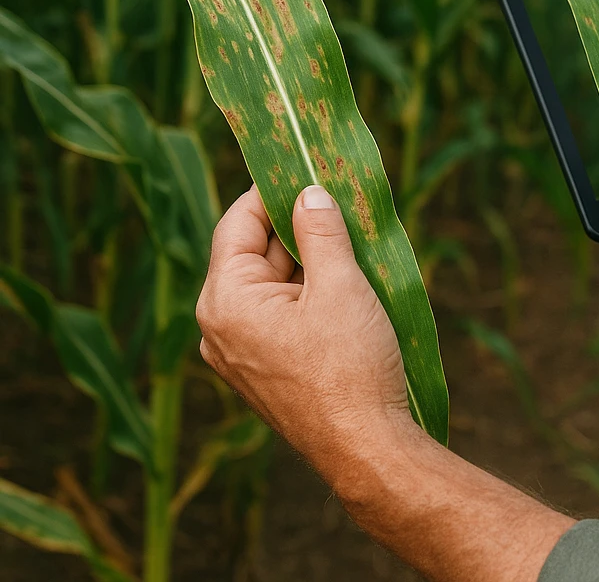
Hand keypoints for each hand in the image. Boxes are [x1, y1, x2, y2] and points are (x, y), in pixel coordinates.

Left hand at [196, 184, 412, 486]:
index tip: (304, 163)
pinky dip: (308, 291)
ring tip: (350, 238)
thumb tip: (309, 191)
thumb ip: (320, 230)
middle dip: (297, 225)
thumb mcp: (339, 284)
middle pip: (255, 252)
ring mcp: (240, 352)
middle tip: (337, 198)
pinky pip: (280, 313)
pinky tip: (344, 280)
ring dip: (308, 259)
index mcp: (225, 300)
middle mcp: (219, 327)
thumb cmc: (349, 365)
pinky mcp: (264, 369)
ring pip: (271, 283)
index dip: (271, 190)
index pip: (238, 224)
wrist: (366, 448)